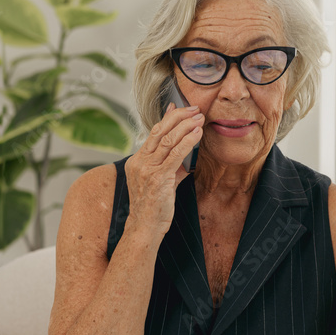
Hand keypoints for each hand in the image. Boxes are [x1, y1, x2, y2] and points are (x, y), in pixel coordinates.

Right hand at [123, 103, 203, 236]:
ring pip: (167, 140)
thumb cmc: (153, 208)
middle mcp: (139, 162)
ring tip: (199, 118)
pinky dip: (187, 142)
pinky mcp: (157, 178)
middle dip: (178, 117)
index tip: (178, 107)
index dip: (167, 118)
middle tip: (194, 109)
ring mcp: (147, 169)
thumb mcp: (161, 183)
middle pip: (158, 130)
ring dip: (185, 126)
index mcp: (137, 161)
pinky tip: (197, 134)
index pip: (152, 132)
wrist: (144, 227)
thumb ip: (171, 168)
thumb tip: (185, 156)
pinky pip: (175, 155)